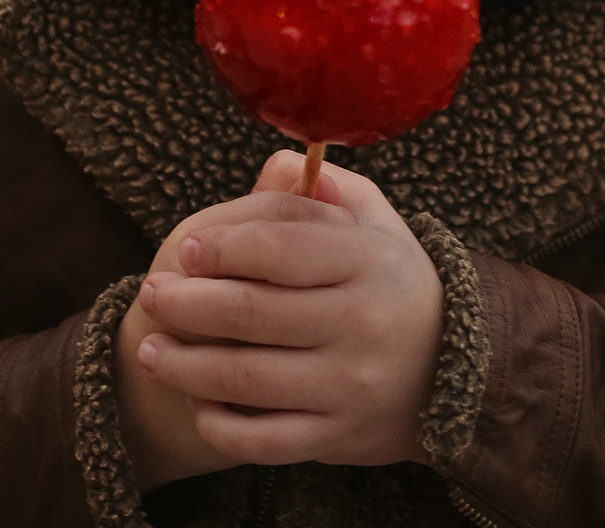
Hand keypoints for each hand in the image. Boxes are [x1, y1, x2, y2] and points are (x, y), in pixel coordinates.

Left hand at [132, 150, 444, 469]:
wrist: (453, 370)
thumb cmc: (391, 280)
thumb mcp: (374, 220)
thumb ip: (324, 187)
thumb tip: (276, 165)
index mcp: (369, 260)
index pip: (280, 248)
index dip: (222, 246)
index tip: (187, 247)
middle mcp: (361, 323)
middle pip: (251, 313)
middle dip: (185, 303)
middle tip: (151, 293)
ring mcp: (349, 386)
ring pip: (246, 380)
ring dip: (184, 365)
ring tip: (152, 348)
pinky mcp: (338, 437)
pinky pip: (263, 440)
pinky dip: (218, 423)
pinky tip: (196, 399)